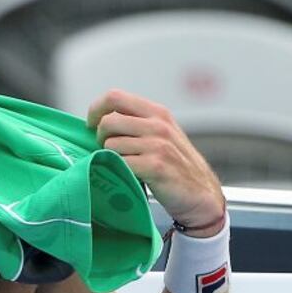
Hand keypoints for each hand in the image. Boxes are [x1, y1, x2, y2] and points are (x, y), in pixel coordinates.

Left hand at [87, 90, 224, 236]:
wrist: (200, 195)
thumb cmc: (174, 165)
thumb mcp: (160, 134)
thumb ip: (135, 123)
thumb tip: (98, 119)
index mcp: (157, 112)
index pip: (114, 97)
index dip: (96, 110)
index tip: (91, 125)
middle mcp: (158, 125)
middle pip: (108, 121)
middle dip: (100, 137)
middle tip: (109, 150)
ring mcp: (158, 145)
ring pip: (110, 144)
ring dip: (111, 157)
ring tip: (126, 164)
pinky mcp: (156, 166)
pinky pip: (120, 163)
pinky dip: (120, 170)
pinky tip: (132, 175)